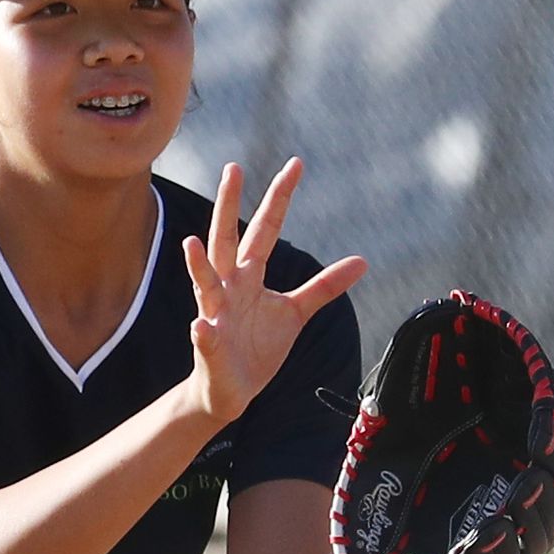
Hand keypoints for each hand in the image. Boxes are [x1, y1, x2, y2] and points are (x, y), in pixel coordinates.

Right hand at [181, 158, 366, 430]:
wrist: (231, 389)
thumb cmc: (258, 346)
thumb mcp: (295, 312)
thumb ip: (323, 286)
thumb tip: (362, 261)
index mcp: (249, 275)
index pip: (265, 229)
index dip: (280, 199)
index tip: (295, 165)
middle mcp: (228, 287)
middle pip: (226, 239)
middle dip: (227, 206)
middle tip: (232, 168)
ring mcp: (214, 314)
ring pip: (203, 284)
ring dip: (198, 265)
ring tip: (192, 242)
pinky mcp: (208, 347)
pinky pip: (204, 338)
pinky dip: (202, 333)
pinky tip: (201, 326)